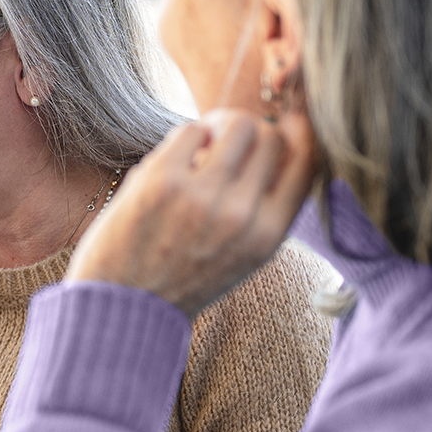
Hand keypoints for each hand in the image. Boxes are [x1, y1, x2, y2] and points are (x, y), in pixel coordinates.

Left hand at [68, 108, 317, 316]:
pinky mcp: (162, 181)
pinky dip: (187, 137)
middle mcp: (242, 215)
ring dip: (221, 128)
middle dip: (253, 133)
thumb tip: (279, 139)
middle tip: (228, 144)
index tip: (285, 124)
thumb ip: (266, 209)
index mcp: (268, 236)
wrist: (122, 307)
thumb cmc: (182, 278)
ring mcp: (202, 196)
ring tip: (203, 150)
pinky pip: (190, 130)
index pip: (309, 162)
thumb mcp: (242, 255)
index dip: (300, 134)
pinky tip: (176, 160)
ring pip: (236, 125)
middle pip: (272, 138)